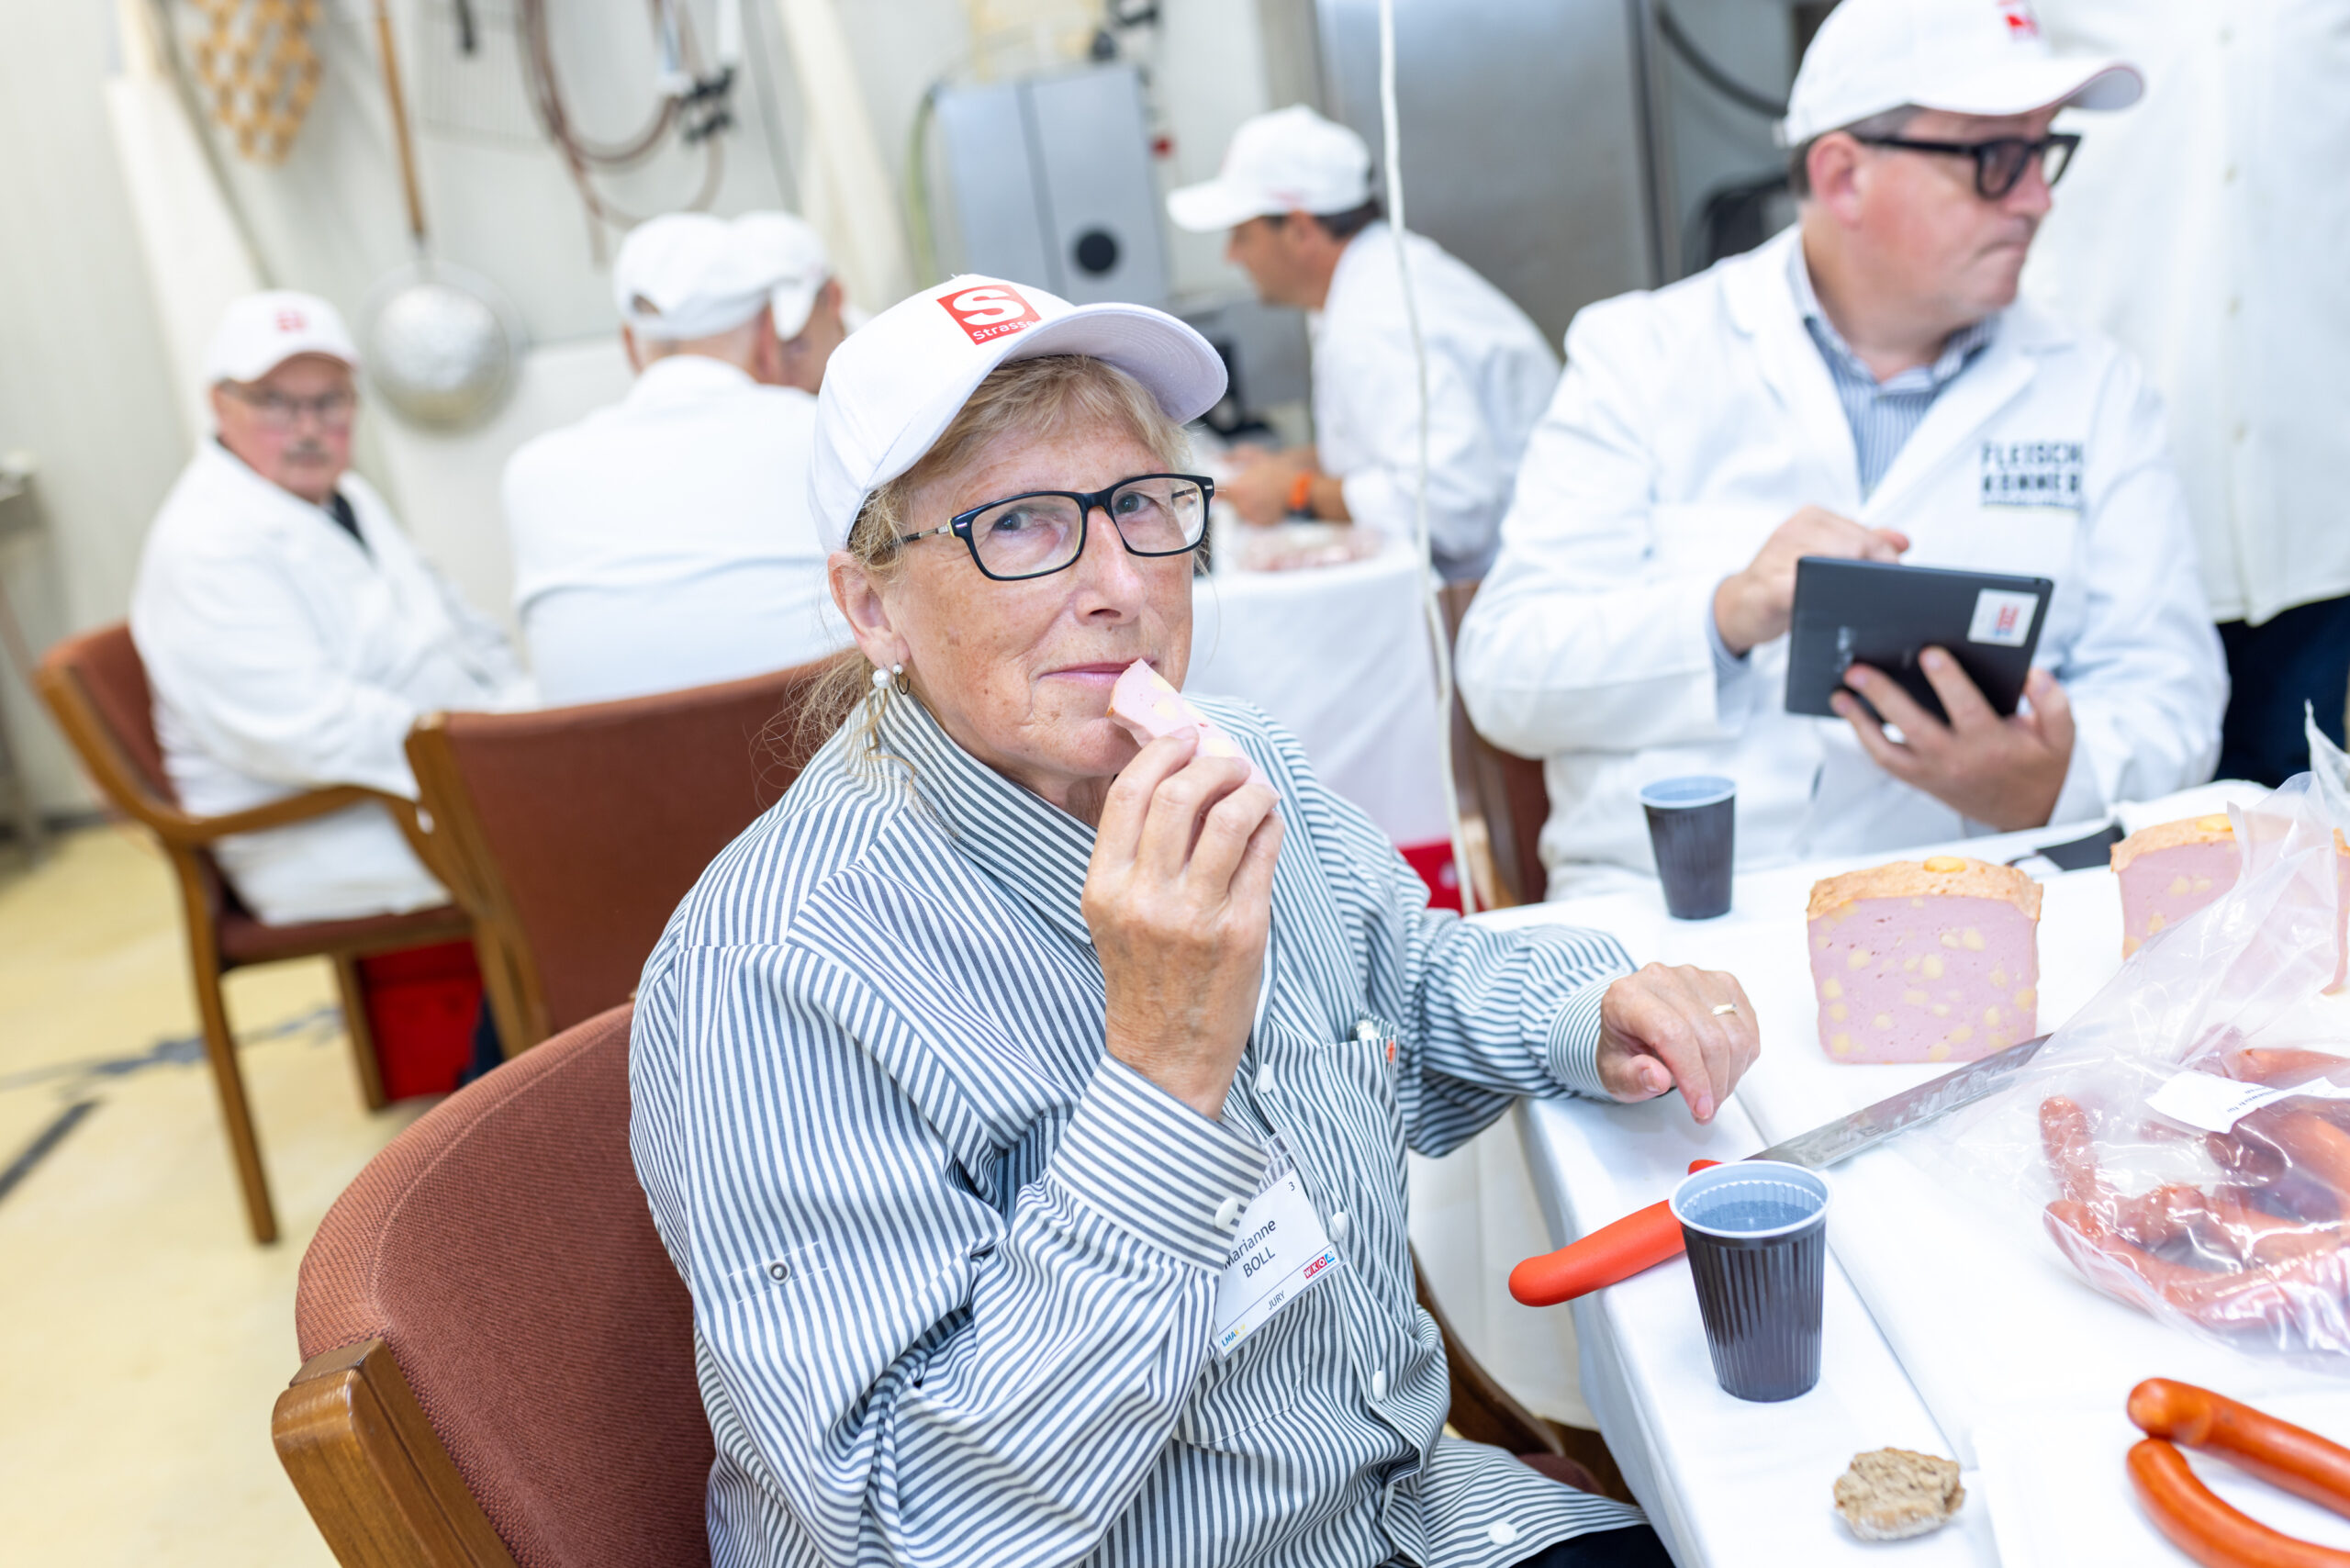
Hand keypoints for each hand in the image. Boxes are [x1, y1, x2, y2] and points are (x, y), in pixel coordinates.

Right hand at [1082, 731, 1283, 1119]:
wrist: (1165, 1057)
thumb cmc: (1143, 977)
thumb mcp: (1114, 913)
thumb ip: (1135, 851)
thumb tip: (1176, 776)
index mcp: (1104, 888)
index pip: (1127, 794)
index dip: (1160, 753)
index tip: (1183, 739)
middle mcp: (1146, 898)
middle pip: (1180, 794)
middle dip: (1211, 762)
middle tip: (1226, 760)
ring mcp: (1197, 915)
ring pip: (1231, 817)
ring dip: (1250, 787)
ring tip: (1254, 787)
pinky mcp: (1243, 930)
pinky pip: (1263, 853)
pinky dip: (1270, 822)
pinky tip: (1269, 819)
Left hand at [1221, 447, 1314, 526]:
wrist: (1298, 486)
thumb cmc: (1277, 470)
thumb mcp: (1255, 456)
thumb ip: (1234, 456)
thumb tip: (1220, 458)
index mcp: (1236, 489)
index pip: (1217, 493)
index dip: (1218, 490)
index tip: (1220, 489)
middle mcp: (1240, 506)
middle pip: (1229, 503)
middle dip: (1236, 497)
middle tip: (1250, 489)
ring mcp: (1250, 517)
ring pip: (1241, 512)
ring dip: (1247, 505)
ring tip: (1260, 495)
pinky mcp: (1260, 524)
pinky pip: (1253, 519)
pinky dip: (1257, 513)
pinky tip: (1266, 503)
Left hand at [1595, 963, 1759, 1122]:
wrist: (1631, 1024)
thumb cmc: (1624, 1048)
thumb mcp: (1614, 1074)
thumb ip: (1632, 1079)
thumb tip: (1657, 1078)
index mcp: (1627, 996)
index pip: (1673, 1034)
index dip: (1693, 1076)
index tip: (1700, 1107)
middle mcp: (1662, 979)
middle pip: (1709, 1037)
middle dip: (1714, 1084)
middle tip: (1705, 1109)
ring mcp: (1695, 977)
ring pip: (1734, 1034)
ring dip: (1730, 1075)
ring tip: (1712, 1094)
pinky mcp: (1721, 983)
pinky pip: (1746, 1026)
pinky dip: (1741, 1057)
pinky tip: (1722, 1070)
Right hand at [1712, 506, 1909, 655]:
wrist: (1738, 607)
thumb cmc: (1781, 582)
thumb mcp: (1822, 557)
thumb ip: (1863, 545)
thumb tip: (1903, 542)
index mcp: (1812, 518)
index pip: (1865, 533)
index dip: (1886, 559)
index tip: (1893, 580)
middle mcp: (1794, 529)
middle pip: (1855, 547)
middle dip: (1873, 573)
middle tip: (1878, 596)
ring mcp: (1779, 555)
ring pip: (1834, 566)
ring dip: (1850, 588)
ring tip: (1852, 603)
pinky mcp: (1769, 586)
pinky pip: (1806, 589)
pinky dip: (1823, 599)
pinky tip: (1830, 609)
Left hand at [1832, 654, 2074, 829]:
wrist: (2029, 812)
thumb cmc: (2041, 763)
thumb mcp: (2062, 735)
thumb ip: (2052, 701)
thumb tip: (2032, 673)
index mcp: (1992, 743)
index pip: (1966, 709)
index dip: (1948, 680)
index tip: (1929, 652)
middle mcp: (1957, 760)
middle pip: (1913, 726)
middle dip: (1883, 696)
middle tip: (1857, 669)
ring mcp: (1934, 774)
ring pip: (1887, 750)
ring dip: (1859, 722)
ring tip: (1839, 693)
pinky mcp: (1921, 781)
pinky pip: (1885, 761)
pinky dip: (1864, 738)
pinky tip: (1850, 713)